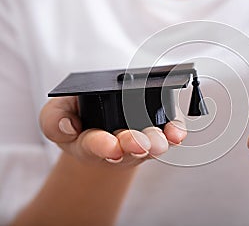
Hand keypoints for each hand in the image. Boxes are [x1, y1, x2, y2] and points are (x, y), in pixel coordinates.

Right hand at [40, 96, 186, 166]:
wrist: (100, 123)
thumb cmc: (78, 121)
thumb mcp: (56, 117)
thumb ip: (54, 121)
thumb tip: (70, 126)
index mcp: (90, 143)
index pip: (96, 146)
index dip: (103, 146)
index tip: (110, 145)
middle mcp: (119, 145)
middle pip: (129, 148)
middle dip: (134, 145)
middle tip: (138, 143)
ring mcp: (141, 139)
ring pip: (152, 143)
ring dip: (157, 142)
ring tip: (159, 140)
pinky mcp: (158, 129)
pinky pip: (169, 132)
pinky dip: (175, 133)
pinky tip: (177, 133)